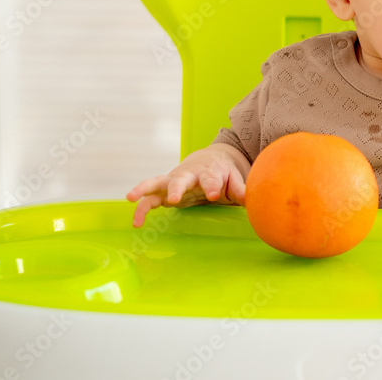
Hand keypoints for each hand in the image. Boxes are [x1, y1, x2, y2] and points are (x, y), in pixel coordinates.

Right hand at [126, 145, 250, 227]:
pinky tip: (136, 222)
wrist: (210, 160)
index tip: (214, 194)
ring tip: (131, 197)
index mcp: (210, 173)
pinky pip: (149, 198)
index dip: (212, 186)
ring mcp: (174, 181)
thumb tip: (250, 199)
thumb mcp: (235, 180)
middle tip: (174, 198)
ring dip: (144, 189)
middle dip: (177, 187)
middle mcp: (189, 175)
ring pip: (157, 182)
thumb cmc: (224, 173)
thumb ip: (241, 189)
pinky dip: (141, 207)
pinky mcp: (164, 190)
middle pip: (182, 179)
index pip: (211, 179)